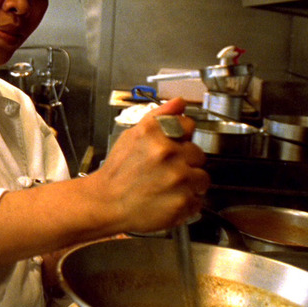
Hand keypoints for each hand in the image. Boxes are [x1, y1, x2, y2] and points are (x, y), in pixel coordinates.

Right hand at [93, 98, 209, 233]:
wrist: (105, 204)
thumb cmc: (117, 172)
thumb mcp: (132, 136)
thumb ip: (159, 117)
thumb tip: (179, 102)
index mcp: (156, 133)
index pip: (188, 125)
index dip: (182, 138)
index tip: (175, 146)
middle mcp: (168, 153)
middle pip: (198, 154)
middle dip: (186, 163)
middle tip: (167, 172)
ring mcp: (178, 178)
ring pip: (202, 178)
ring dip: (189, 184)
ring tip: (168, 188)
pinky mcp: (183, 202)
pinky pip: (197, 201)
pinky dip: (186, 204)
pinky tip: (168, 201)